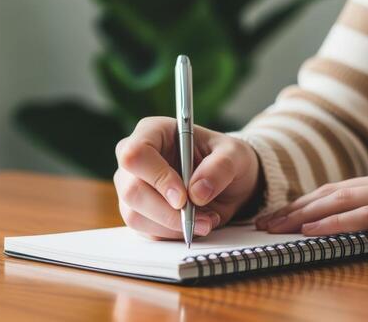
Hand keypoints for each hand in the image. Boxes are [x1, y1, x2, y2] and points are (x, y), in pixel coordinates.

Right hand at [114, 117, 259, 239]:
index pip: (136, 154)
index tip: (183, 197)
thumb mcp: (235, 155)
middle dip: (166, 211)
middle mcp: (135, 159)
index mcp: (153, 132)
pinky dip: (173, 234)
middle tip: (201, 218)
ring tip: (206, 221)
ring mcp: (132, 187)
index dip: (157, 178)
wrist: (229, 183)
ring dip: (172, 226)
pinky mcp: (138, 212)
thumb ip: (220, 167)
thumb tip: (197, 192)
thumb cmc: (227, 159)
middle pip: (131, 190)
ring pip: (135, 215)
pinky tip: (194, 224)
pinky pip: (146, 231)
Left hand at [257, 165, 367, 244]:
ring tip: (277, 226)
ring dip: (304, 214)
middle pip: (330, 192)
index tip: (276, 213)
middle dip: (293, 207)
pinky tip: (313, 229)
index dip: (302, 201)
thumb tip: (354, 222)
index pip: (335, 189)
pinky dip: (337, 222)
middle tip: (263, 222)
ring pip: (342, 199)